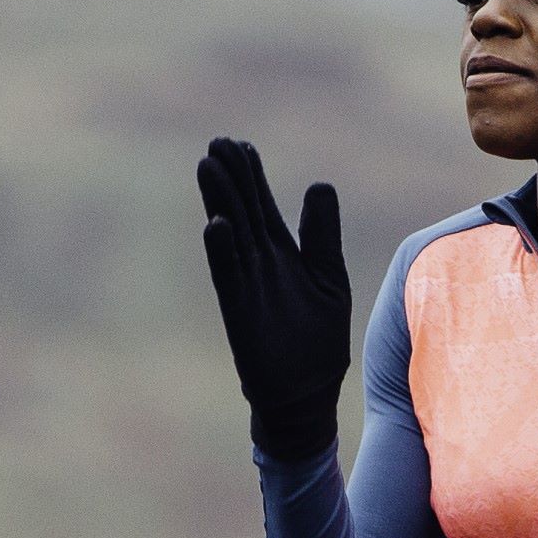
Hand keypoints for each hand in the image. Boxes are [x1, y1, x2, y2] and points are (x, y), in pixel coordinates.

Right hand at [196, 137, 351, 463]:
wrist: (307, 394)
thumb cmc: (317, 339)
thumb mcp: (329, 277)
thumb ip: (323, 234)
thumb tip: (319, 183)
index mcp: (281, 253)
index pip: (262, 204)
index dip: (251, 174)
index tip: (239, 143)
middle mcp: (259, 264)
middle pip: (242, 211)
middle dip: (231, 178)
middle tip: (217, 142)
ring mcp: (247, 287)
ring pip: (231, 236)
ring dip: (220, 202)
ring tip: (208, 166)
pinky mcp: (241, 314)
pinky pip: (229, 278)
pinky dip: (222, 253)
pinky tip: (216, 224)